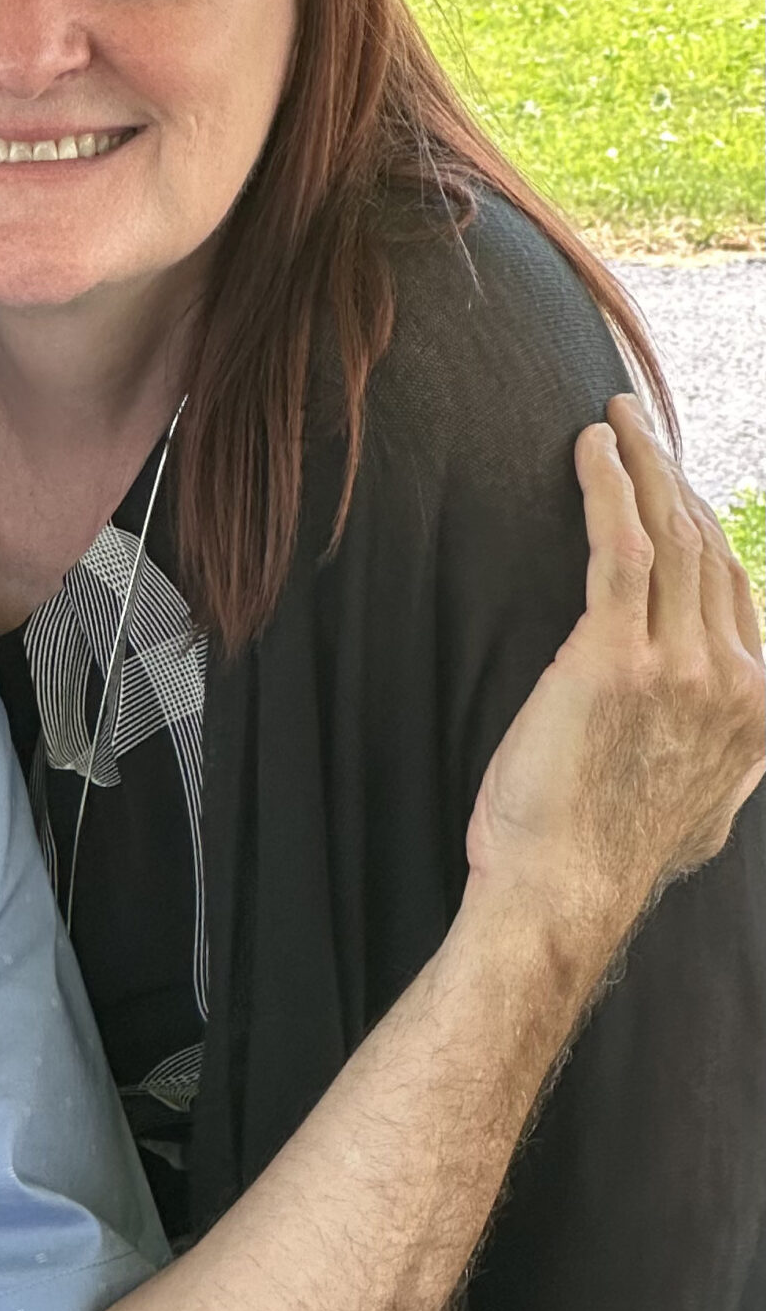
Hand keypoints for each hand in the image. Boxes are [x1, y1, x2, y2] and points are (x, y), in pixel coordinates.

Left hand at [466, 395, 764, 954]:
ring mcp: (681, 666)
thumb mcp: (698, 807)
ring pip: (671, 535)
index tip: (670, 484)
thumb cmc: (602, 855)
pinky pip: (619, 548)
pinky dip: (608, 487)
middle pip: (708, 548)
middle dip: (673, 474)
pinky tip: (590, 448)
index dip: (702, 525)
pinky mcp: (614, 657)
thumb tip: (724, 739)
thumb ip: (722, 757)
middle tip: (638, 423)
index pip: (736, 588)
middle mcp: (736, 678)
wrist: (563, 893)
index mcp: (761, 709)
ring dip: (643, 463)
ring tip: (615, 417)